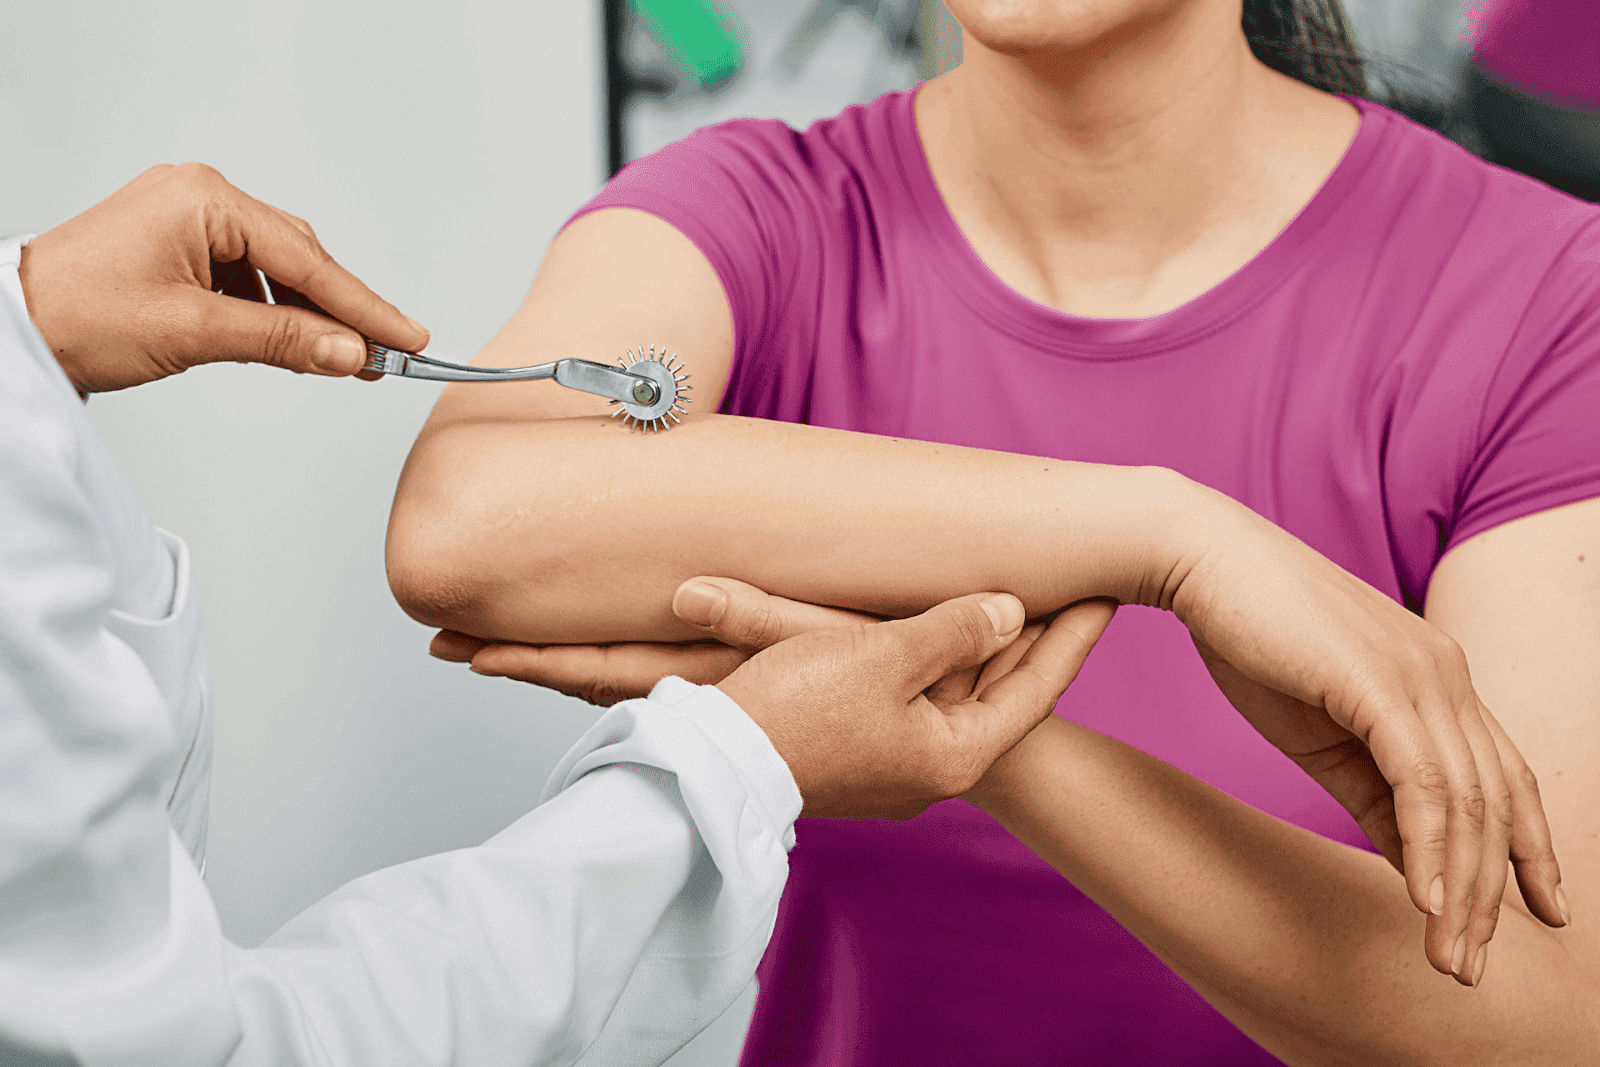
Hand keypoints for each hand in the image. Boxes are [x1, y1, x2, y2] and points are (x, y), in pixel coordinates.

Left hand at [16, 163, 428, 392]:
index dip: (363, 306)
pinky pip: (244, 276)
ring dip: (305, 315)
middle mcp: (200, 197)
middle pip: (297, 258)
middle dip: (340, 311)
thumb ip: (282, 340)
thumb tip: (350, 353)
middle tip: (385, 356)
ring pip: (274, 270)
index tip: (408, 339)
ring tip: (340, 359)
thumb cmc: (78, 315)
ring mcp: (187, 218)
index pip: (306, 260)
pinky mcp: (177, 244)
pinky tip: (286, 341)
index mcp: (205, 199)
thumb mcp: (193, 333)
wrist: (12, 326)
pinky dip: (271, 311)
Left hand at [430, 577, 882, 704]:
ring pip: (630, 690)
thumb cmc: (909, 690)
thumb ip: (760, 617)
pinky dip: (623, 674)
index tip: (468, 649)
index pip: (610, 673)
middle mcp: (718, 709)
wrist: (971, 742)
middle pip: (601, 684)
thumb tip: (684, 592)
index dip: (538, 661)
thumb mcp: (834, 642)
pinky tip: (604, 662)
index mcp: (724, 692)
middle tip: (450, 646)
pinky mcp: (762, 704)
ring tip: (501, 647)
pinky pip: (673, 690)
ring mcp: (737, 711)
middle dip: (528, 664)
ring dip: (567, 670)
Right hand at [717, 593, 1113, 817]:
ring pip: (950, 695)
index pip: (1035, 688)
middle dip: (1029, 640)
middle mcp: (930, 770)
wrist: (711, 762)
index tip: (1109, 594)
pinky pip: (910, 698)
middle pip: (995, 693)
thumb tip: (1010, 612)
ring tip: (1013, 596)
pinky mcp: (854, 753)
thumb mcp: (885, 656)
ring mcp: (891, 767)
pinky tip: (931, 628)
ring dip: (978, 647)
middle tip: (1073, 586)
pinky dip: (931, 661)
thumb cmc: (798, 709)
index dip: (1074, 637)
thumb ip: (954, 630)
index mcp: (953, 755)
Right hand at [1170, 490, 1566, 983]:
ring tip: (1449, 958)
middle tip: (1470, 968)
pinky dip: (1430, 848)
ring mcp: (1422, 674)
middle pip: (1495, 802)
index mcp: (1437, 679)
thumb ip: (1375, 790)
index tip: (1540, 912)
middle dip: (1492, 894)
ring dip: (1463, 890)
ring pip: (1465, 803)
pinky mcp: (1380, 682)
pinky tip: (1426, 902)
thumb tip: (1415, 859)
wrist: (1200, 561)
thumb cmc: (1250, 637)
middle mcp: (1447, 674)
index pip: (1503, 778)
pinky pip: (1423, 783)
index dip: (1529, 850)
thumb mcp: (1322, 732)